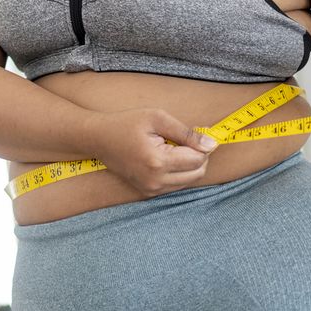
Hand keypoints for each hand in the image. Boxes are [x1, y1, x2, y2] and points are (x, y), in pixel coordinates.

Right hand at [87, 108, 218, 196]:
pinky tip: (168, 156)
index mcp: (158, 162)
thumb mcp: (157, 118)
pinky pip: (176, 185)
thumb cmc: (126, 124)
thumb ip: (186, 133)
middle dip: (200, 156)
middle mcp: (156, 181)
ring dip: (190, 165)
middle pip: (197, 174)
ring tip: (176, 146)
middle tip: (190, 139)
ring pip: (189, 182)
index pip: (197, 160)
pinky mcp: (148, 192)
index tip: (198, 132)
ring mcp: (151, 189)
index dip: (203, 145)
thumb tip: (212, 144)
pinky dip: (179, 172)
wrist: (98, 139)